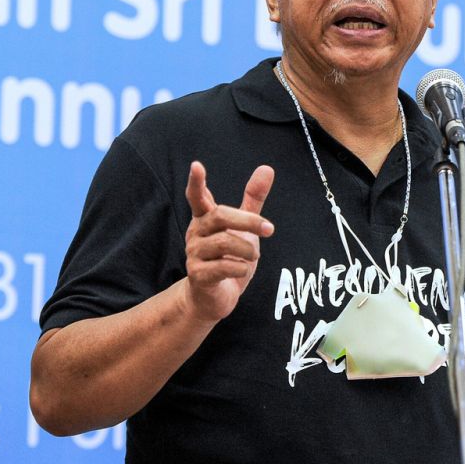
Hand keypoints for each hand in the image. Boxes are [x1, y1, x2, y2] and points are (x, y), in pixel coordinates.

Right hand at [183, 161, 274, 322]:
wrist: (214, 297)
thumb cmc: (228, 257)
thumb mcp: (244, 227)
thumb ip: (253, 200)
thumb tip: (267, 168)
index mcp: (205, 218)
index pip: (197, 197)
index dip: (196, 182)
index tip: (196, 166)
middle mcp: (196, 233)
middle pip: (220, 217)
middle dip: (247, 221)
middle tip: (269, 228)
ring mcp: (194, 254)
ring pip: (223, 242)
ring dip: (247, 249)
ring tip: (253, 256)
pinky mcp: (198, 275)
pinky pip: (222, 267)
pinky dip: (240, 267)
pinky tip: (242, 269)